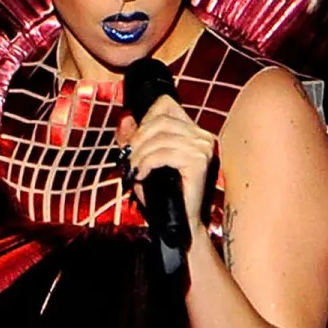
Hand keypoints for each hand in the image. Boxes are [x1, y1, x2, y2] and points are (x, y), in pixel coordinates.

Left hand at [116, 96, 216, 232]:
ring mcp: (203, 148)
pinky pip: (163, 154)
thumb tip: (124, 120)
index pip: (166, 105)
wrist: (180, 222)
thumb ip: (133, 140)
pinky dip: (147, 164)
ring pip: (160, 138)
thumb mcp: (143, 160)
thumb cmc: (163, 194)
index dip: (146, 117)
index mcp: (193, 131)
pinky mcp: (199, 162)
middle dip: (138, 138)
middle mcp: (202, 136)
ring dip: (140, 154)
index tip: (135, 139)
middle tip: (129, 157)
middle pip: (160, 120)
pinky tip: (142, 175)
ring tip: (134, 169)